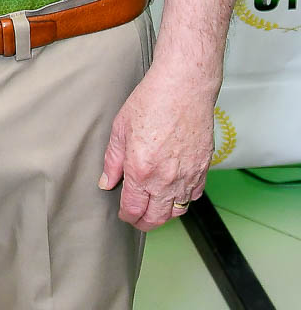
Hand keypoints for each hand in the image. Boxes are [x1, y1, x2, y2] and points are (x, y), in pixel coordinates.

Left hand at [98, 67, 214, 230]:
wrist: (184, 88)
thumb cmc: (152, 100)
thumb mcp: (120, 128)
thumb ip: (112, 160)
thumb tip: (106, 181)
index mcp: (141, 170)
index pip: (133, 208)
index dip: (126, 216)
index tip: (123, 214)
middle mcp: (165, 179)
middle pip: (156, 218)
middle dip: (143, 222)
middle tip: (137, 218)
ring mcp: (187, 176)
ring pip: (177, 211)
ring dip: (164, 214)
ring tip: (154, 208)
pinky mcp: (203, 169)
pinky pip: (194, 195)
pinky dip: (184, 199)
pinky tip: (175, 192)